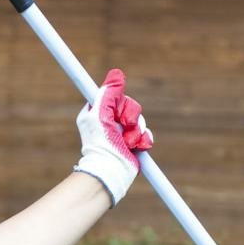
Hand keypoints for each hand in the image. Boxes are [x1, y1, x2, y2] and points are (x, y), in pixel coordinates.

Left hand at [73, 69, 153, 203]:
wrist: (111, 171)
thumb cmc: (101, 144)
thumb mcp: (101, 115)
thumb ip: (109, 94)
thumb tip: (116, 74)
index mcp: (97, 112)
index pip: (114, 96)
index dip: (119, 103)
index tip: (115, 113)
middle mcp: (109, 121)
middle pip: (130, 106)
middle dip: (130, 117)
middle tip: (122, 127)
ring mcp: (121, 132)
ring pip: (140, 120)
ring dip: (136, 131)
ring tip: (127, 143)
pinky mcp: (133, 144)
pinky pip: (146, 134)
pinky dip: (143, 141)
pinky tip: (136, 148)